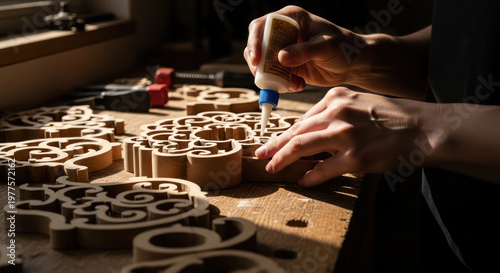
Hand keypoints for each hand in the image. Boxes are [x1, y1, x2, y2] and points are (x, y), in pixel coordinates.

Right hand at [244, 5, 366, 91]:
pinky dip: (282, 85)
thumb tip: (280, 57)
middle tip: (266, 78)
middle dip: (259, 65)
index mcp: (291, 19)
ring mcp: (284, 51)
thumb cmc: (344, 47)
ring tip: (291, 84)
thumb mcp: (326, 47)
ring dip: (271, 77)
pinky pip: (275, 77)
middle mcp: (284, 33)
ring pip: (263, 64)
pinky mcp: (288, 67)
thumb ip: (304, 51)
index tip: (256, 59)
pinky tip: (298, 86)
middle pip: (257, 46)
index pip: (262, 26)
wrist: (354, 65)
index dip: (255, 41)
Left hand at [255, 87, 436, 186]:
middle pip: (296, 131)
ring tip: (271, 167)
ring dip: (282, 159)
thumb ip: (334, 114)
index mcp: (336, 97)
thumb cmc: (391, 117)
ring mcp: (345, 135)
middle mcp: (337, 113)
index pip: (303, 118)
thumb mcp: (359, 103)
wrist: (422, 127)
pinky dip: (310, 176)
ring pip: (302, 146)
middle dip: (274, 145)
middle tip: (260, 154)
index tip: (273, 141)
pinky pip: (324, 169)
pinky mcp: (355, 157)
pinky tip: (302, 181)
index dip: (284, 132)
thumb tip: (311, 134)